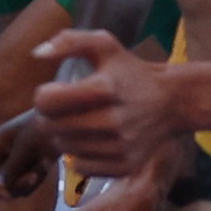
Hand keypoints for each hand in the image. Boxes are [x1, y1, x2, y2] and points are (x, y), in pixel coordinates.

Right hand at [0, 108, 61, 201]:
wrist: (64, 119)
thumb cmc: (42, 126)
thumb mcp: (25, 145)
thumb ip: (11, 167)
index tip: (6, 195)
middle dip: (14, 186)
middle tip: (33, 178)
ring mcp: (12, 165)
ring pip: (12, 189)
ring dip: (29, 182)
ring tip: (44, 165)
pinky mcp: (26, 171)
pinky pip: (27, 187)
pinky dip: (37, 179)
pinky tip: (47, 164)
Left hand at [30, 30, 188, 177]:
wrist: (173, 103)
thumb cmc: (131, 73)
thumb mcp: (105, 46)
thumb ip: (70, 41)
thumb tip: (37, 53)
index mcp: (106, 87)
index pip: (48, 101)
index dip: (43, 96)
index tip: (54, 92)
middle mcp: (113, 120)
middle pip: (52, 127)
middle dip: (50, 117)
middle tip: (62, 110)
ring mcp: (120, 147)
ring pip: (65, 148)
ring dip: (65, 136)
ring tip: (80, 123)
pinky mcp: (125, 166)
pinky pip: (82, 168)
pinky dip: (80, 156)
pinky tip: (92, 141)